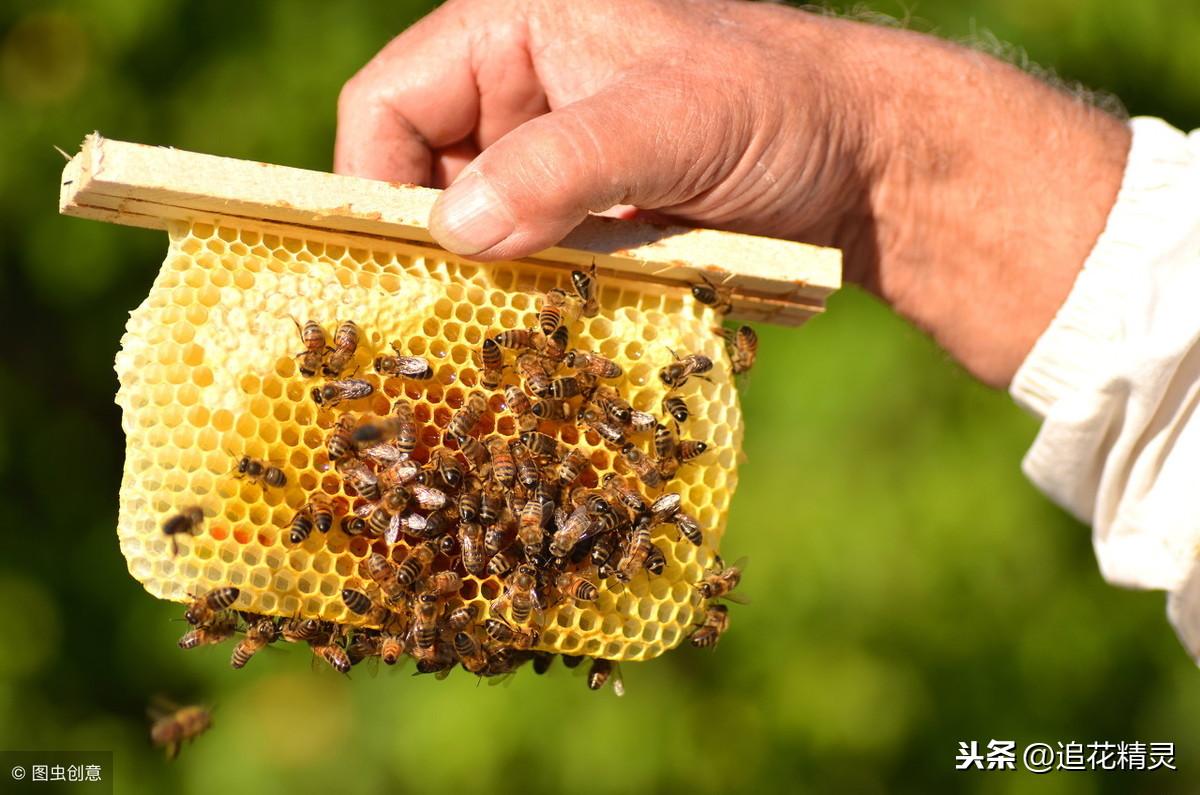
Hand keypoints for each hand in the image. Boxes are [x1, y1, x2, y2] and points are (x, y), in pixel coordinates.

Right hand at [335, 0, 1129, 386]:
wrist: (866, 161)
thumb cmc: (778, 111)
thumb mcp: (670, 125)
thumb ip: (559, 166)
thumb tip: (452, 229)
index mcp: (512, 26)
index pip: (388, 106)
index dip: (373, 188)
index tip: (391, 275)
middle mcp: (517, 84)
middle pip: (420, 173)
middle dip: (433, 247)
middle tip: (449, 323)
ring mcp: (552, 149)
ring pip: (474, 223)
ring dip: (486, 278)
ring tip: (508, 329)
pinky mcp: (585, 202)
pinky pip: (525, 250)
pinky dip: (530, 288)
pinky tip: (551, 322)